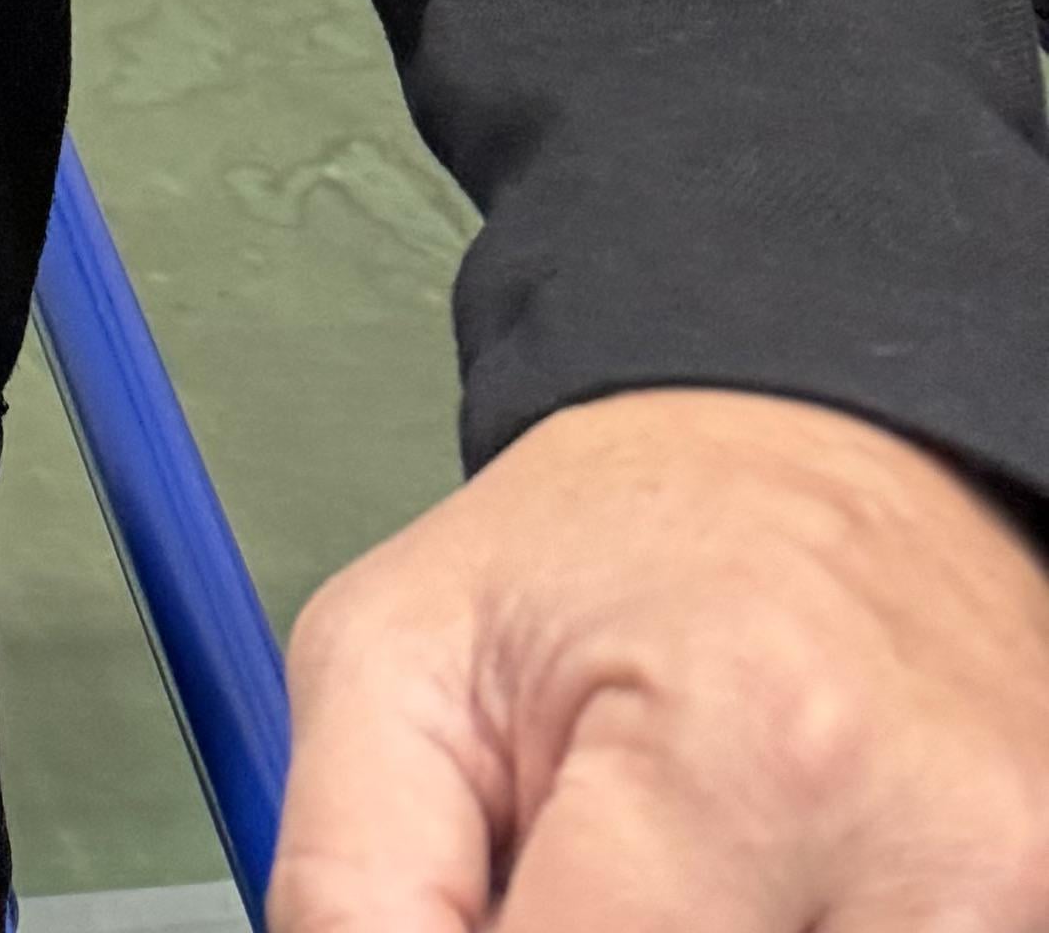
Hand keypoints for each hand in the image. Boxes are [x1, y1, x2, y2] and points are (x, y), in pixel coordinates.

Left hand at [276, 386, 1048, 927]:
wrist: (817, 449)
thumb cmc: (610, 544)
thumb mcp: (399, 654)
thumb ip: (353, 877)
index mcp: (741, 754)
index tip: (476, 921)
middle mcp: (922, 851)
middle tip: (576, 883)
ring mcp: (1019, 902)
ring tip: (668, 889)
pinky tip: (758, 899)